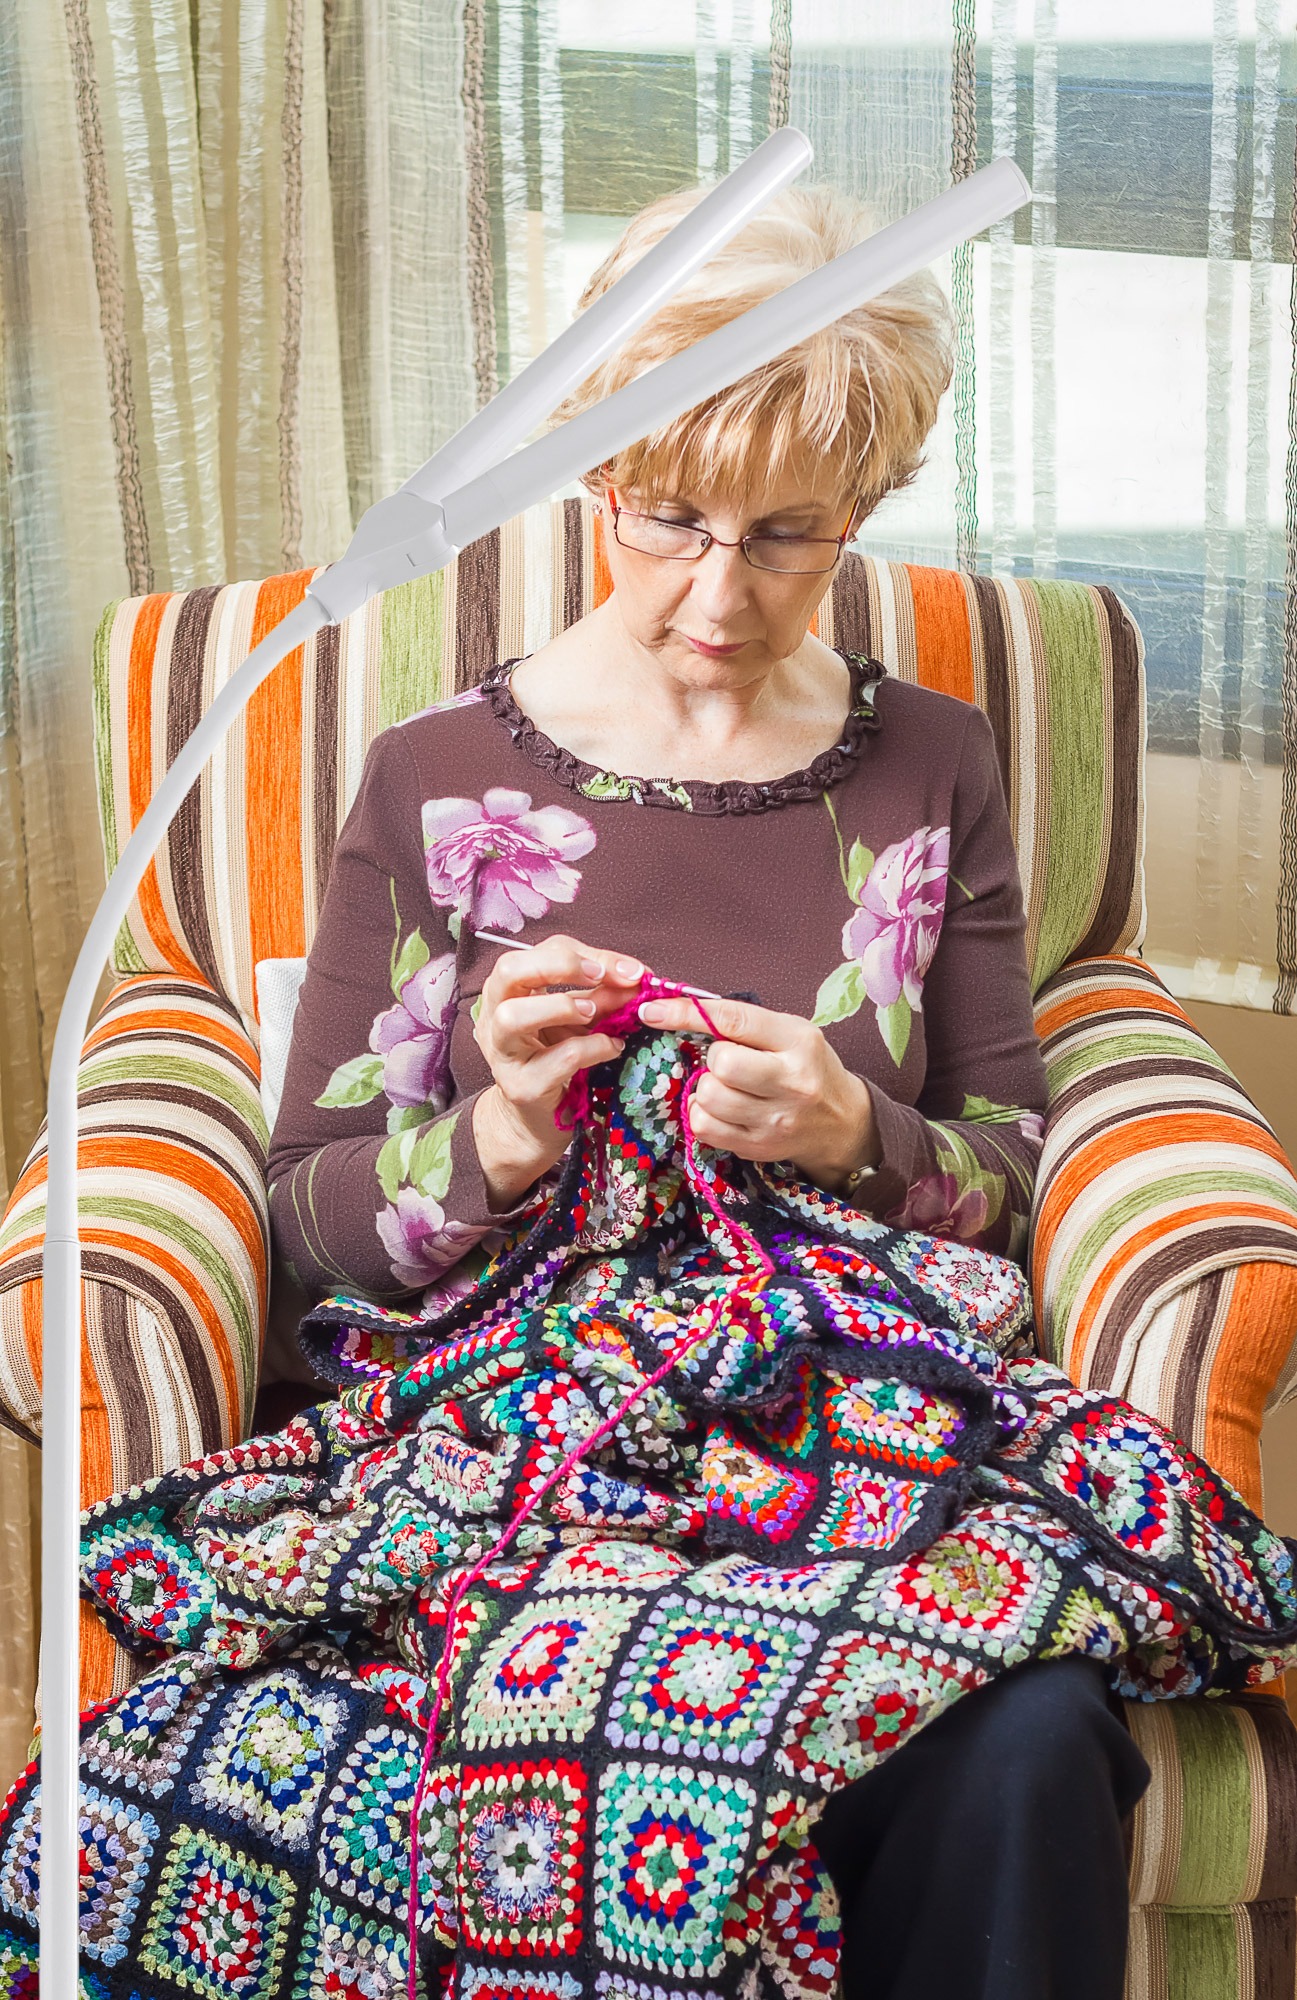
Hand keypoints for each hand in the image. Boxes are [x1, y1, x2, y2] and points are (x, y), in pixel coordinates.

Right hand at [472, 933, 643, 1207]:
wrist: (538, 1121)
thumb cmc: (557, 1061)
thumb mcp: (578, 1019)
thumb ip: (601, 995)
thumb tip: (636, 976)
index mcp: (507, 991)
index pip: (540, 952)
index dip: (584, 954)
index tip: (628, 969)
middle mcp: (493, 1016)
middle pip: (509, 970)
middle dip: (560, 966)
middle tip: (601, 977)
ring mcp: (502, 1054)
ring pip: (513, 1016)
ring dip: (561, 1006)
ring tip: (594, 1013)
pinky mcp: (520, 1087)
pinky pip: (557, 1059)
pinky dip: (591, 1048)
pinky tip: (613, 1048)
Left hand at [636, 991, 879, 1190]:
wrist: (840, 1122)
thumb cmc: (807, 1067)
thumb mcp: (790, 1033)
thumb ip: (744, 1023)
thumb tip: (679, 1011)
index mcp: (799, 1042)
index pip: (733, 1019)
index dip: (686, 1012)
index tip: (652, 1011)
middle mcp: (791, 1081)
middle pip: (721, 1064)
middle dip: (712, 1059)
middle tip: (727, 1062)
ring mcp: (774, 1119)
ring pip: (708, 1097)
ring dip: (706, 1088)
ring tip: (726, 1087)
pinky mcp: (758, 1147)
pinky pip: (704, 1127)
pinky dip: (702, 1114)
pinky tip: (720, 1109)